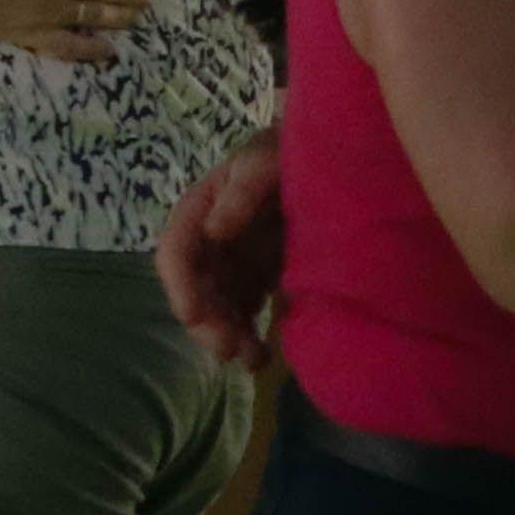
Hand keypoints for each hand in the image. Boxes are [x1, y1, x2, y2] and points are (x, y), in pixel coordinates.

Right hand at [157, 130, 285, 365]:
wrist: (338, 159)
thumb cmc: (293, 154)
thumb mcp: (266, 160)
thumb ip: (242, 190)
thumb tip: (214, 230)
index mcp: (203, 208)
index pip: (176, 250)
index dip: (179, 284)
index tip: (192, 316)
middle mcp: (213, 238)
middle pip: (195, 286)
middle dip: (205, 321)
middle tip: (229, 350)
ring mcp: (237, 259)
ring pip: (217, 305)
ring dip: (225, 334)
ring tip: (252, 360)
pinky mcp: (262, 275)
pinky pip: (244, 310)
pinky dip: (247, 333)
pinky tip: (262, 354)